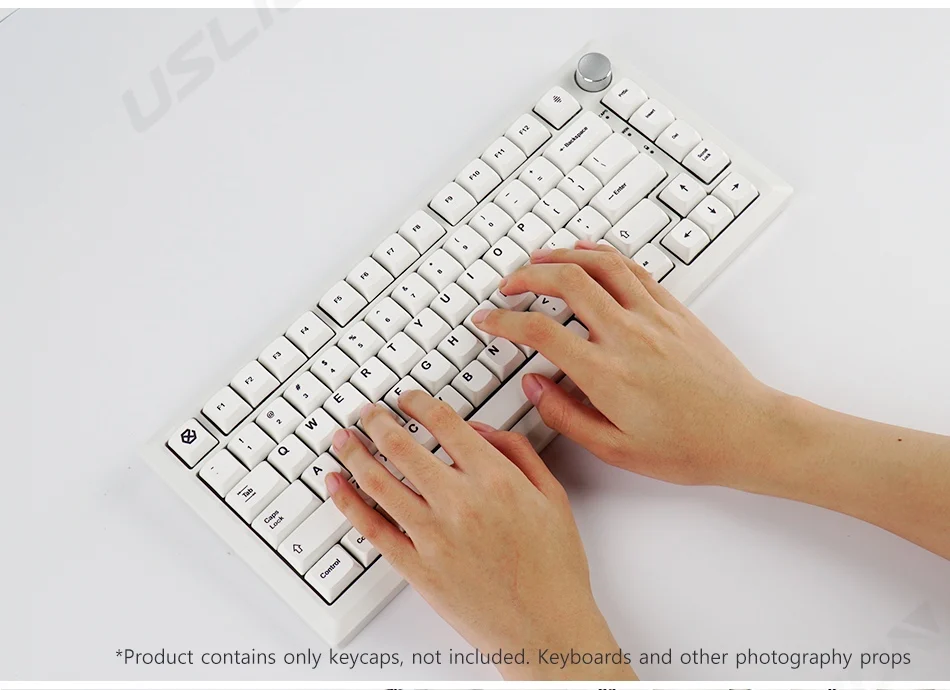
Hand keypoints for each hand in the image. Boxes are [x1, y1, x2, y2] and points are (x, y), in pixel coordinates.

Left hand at [326, 394, 635, 679]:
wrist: (546, 630)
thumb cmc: (554, 569)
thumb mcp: (552, 497)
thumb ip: (518, 454)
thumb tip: (481, 431)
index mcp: (495, 479)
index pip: (444, 423)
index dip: (418, 403)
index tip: (407, 399)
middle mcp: (460, 502)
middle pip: (402, 446)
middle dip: (376, 422)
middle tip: (366, 413)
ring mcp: (433, 536)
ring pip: (379, 482)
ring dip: (354, 454)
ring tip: (343, 441)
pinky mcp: (417, 568)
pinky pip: (372, 528)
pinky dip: (348, 502)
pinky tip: (337, 485)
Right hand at [472, 240, 784, 489]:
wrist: (748, 432)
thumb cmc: (688, 447)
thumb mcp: (615, 449)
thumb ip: (565, 416)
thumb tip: (534, 385)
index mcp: (606, 374)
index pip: (540, 332)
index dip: (504, 321)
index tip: (488, 319)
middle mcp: (627, 336)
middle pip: (566, 282)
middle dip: (527, 275)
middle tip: (508, 286)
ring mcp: (653, 317)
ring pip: (599, 264)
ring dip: (562, 255)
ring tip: (539, 259)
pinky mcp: (675, 310)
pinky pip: (633, 269)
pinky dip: (603, 254)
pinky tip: (587, 252)